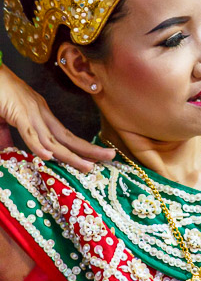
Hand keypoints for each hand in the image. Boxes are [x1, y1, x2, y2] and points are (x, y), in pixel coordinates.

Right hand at [0, 64, 114, 170]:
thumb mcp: (4, 118)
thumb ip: (6, 135)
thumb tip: (6, 150)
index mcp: (40, 115)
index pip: (65, 136)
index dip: (81, 148)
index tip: (95, 158)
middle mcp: (41, 114)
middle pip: (68, 138)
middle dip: (90, 150)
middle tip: (111, 158)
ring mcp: (31, 113)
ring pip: (54, 140)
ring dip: (71, 155)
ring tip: (88, 167)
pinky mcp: (18, 113)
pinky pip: (30, 132)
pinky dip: (38, 146)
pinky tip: (49, 157)